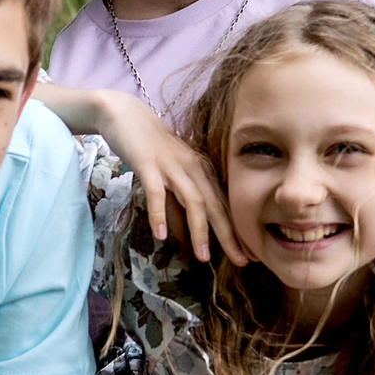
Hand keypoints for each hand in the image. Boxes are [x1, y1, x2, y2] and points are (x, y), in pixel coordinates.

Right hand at [88, 91, 244, 265]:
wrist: (124, 113)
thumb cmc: (149, 146)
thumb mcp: (172, 171)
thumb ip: (178, 198)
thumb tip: (184, 232)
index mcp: (201, 170)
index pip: (223, 205)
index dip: (237, 230)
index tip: (250, 254)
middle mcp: (192, 167)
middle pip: (215, 205)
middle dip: (229, 235)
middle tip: (242, 260)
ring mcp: (170, 165)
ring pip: (192, 200)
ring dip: (200, 230)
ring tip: (204, 257)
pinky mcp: (147, 163)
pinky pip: (156, 192)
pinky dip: (159, 214)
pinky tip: (161, 236)